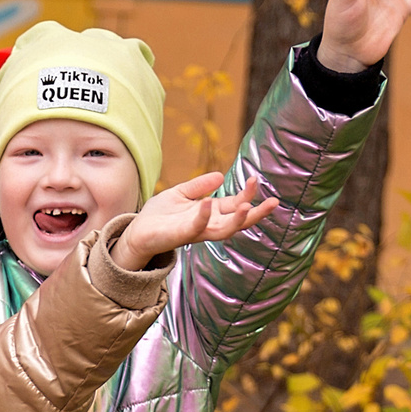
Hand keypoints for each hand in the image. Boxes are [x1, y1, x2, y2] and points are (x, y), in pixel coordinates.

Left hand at [114, 171, 279, 263]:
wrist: (136, 233)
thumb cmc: (158, 216)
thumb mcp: (180, 194)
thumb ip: (199, 187)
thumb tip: (220, 175)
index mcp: (210, 214)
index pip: (235, 205)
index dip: (247, 194)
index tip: (255, 178)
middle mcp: (208, 225)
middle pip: (238, 221)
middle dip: (256, 213)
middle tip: (274, 202)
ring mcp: (196, 232)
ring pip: (224, 230)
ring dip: (237, 220)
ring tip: (247, 206)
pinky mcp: (181, 235)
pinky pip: (197, 228)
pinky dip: (204, 216)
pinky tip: (209, 202)